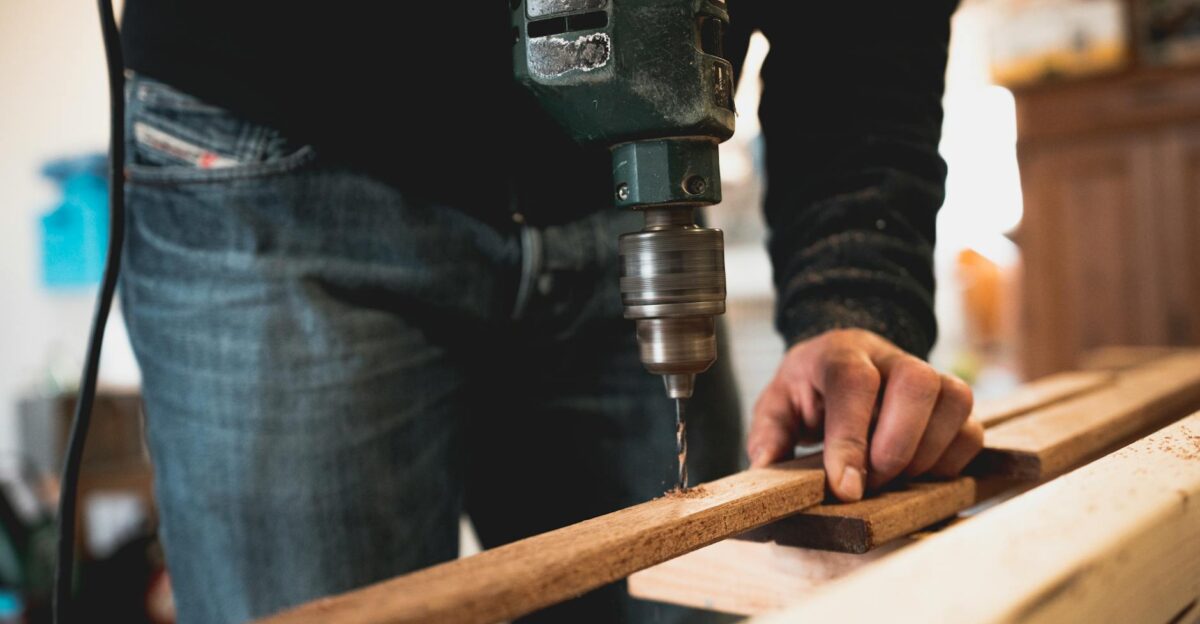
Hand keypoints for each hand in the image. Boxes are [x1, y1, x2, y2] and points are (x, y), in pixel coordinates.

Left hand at [747, 329, 982, 501]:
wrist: (845, 363)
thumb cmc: (810, 391)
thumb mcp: (777, 405)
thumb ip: (769, 434)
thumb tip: (768, 466)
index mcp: (841, 353)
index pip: (853, 383)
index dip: (852, 438)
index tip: (846, 488)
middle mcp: (891, 357)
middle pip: (917, 382)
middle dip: (896, 446)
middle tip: (871, 482)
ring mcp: (930, 376)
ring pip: (955, 402)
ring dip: (925, 455)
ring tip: (891, 477)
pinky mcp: (953, 404)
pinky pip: (972, 431)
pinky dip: (949, 462)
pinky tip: (916, 473)